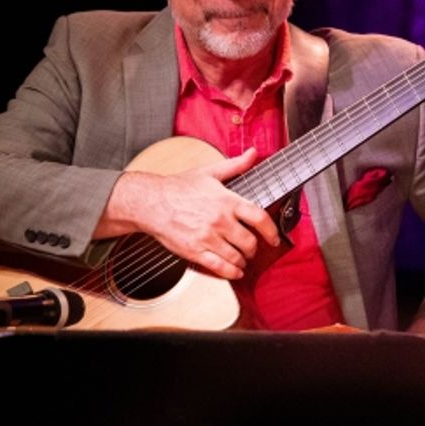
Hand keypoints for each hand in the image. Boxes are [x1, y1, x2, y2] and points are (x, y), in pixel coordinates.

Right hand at [96, 148, 280, 279]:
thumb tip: (253, 153)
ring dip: (243, 260)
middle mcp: (220, 221)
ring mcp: (207, 238)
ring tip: (242, 259)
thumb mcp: (209, 172)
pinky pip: (219, 267)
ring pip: (236, 256)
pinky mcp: (195, 251)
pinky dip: (231, 272)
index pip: (259, 217)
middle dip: (254, 248)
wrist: (150, 202)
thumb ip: (235, 165)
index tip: (274, 237)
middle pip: (249, 241)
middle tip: (253, 248)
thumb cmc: (179, 187)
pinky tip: (235, 271)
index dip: (271, 231)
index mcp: (227, 201)